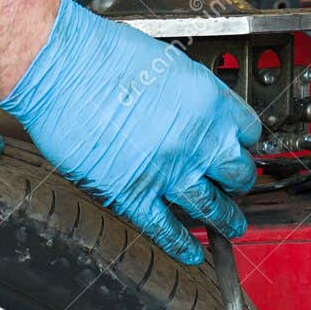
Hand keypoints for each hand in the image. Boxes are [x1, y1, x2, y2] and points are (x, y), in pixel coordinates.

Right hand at [0, 0, 259, 265]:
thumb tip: (195, 117)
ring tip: (232, 226)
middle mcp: (197, 140)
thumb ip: (190, 97)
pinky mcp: (135, 196)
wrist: (61, 70)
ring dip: (226, 220)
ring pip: (213, 208)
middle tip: (237, 187)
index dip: (244, 143)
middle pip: (239, 174)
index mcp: (209, 102)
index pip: (249, 132)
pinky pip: (168, 231)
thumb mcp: (168, 64)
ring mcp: (169, 173)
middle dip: (240, 182)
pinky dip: (183, 245)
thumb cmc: (102, 57)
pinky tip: (193, 252)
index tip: (240, 149)